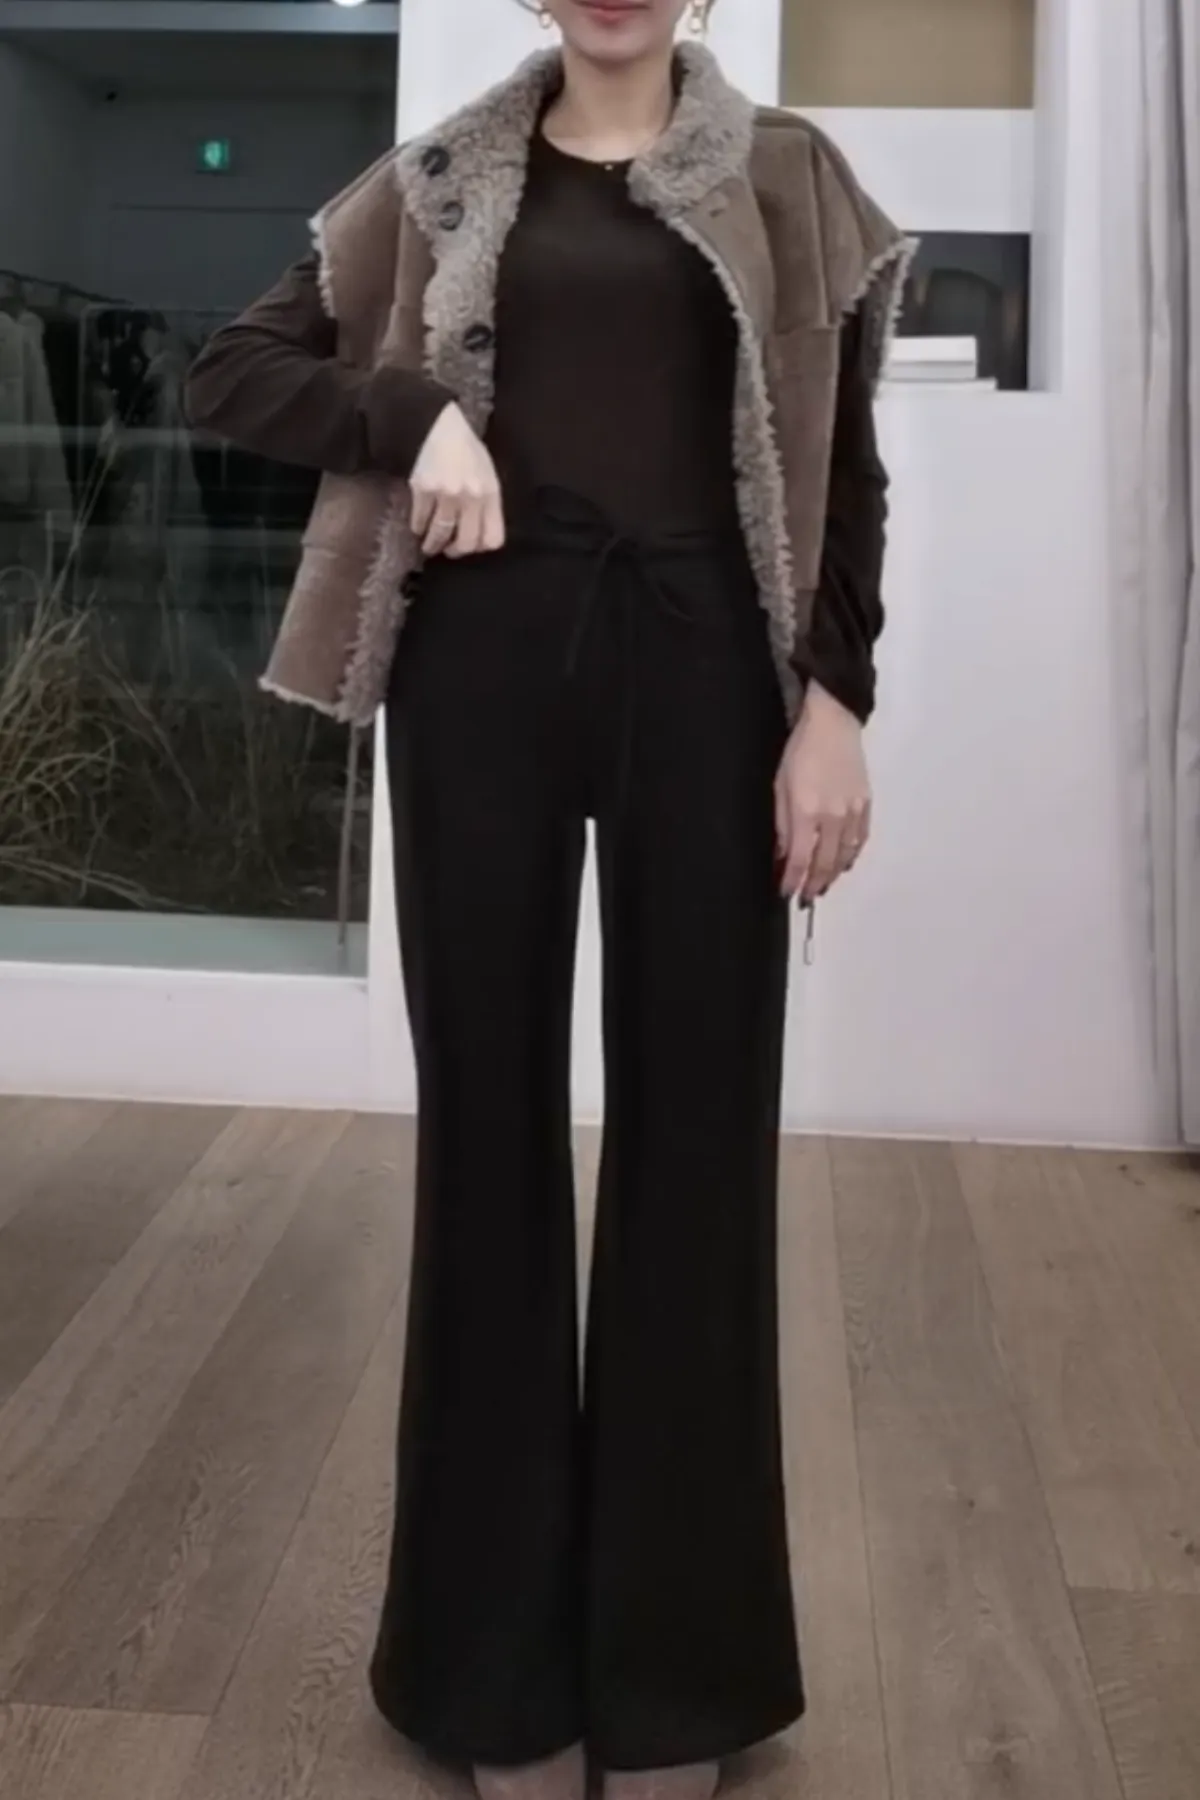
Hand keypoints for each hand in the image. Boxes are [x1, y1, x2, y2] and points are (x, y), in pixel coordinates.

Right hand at [409, 402, 504, 557]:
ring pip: (440, 534)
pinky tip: (418, 527)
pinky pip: (420, 520)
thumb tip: (478, 533)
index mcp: (490, 494)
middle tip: (448, 551)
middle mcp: (471, 498)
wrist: (440, 425)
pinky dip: (418, 527)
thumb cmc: (467, 451)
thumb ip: (487, 504)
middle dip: (456, 552)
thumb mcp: (487, 475)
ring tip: (429, 547)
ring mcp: (446, 495)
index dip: (480, 547)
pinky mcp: (423, 490)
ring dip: (433, 545)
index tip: (470, 545)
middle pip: (467, 542)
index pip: (493, 538)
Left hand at [774, 683, 871, 903]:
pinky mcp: (866, 804)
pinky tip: (843, 864)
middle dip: (813, 884)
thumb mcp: (779, 786)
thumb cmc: (800, 751)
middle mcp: (832, 817)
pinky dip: (851, 856)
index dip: (792, 880)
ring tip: (822, 886)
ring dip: (832, 875)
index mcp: (807, 812)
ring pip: (844, 856)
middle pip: (824, 863)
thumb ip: (782, 824)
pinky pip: (860, 840)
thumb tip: (782, 854)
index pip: (799, 859)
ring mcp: (853, 812)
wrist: (833, 723)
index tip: (786, 893)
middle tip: (805, 899)